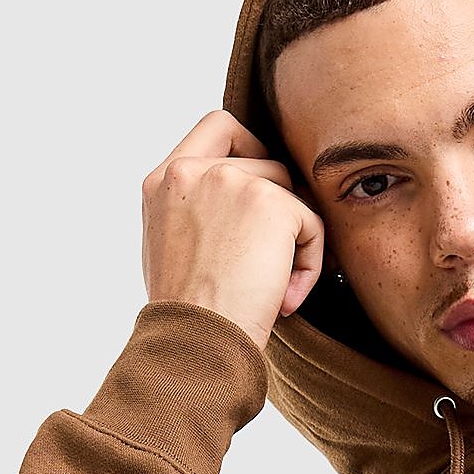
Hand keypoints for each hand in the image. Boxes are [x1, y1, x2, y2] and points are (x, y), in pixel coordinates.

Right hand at [140, 110, 324, 349]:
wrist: (195, 344)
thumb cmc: (184, 319)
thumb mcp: (166, 251)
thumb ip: (191, 214)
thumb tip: (230, 212)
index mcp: (162, 182)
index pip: (215, 129)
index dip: (248, 149)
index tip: (259, 187)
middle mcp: (191, 171)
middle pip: (263, 157)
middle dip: (278, 201)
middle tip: (276, 248)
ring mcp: (230, 182)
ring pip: (288, 191)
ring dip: (292, 239)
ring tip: (275, 288)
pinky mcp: (270, 204)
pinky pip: (311, 223)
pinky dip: (309, 264)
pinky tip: (285, 300)